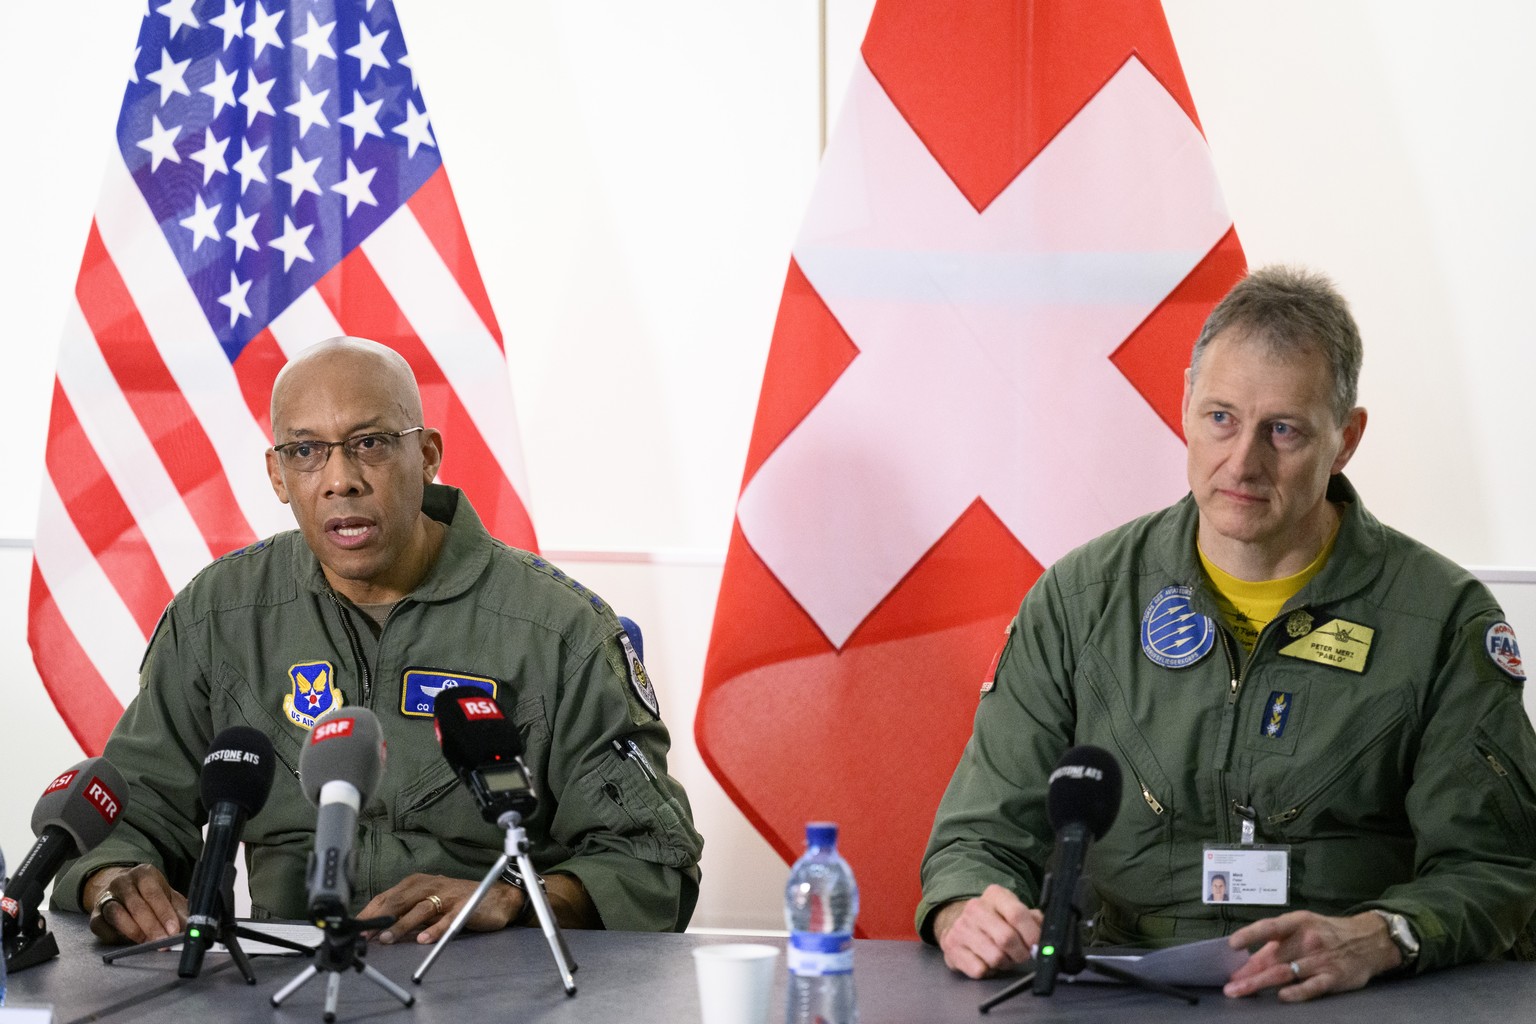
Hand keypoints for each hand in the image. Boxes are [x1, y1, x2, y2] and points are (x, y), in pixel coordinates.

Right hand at [85, 864, 186, 944]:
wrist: (123, 890)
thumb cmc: (150, 895)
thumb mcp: (168, 897)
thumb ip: (178, 912)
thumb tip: (188, 928)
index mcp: (144, 874)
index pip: (154, 893)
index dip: (164, 913)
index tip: (173, 929)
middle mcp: (123, 882)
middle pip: (136, 905)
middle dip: (151, 926)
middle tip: (162, 941)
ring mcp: (106, 897)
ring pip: (116, 914)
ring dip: (133, 931)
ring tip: (146, 942)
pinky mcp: (95, 914)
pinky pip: (101, 926)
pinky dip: (114, 936)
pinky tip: (127, 941)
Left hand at [358, 873, 521, 944]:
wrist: (498, 896)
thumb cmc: (459, 900)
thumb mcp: (429, 902)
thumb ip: (407, 912)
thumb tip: (378, 928)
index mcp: (418, 883)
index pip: (388, 896)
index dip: (371, 912)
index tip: (357, 928)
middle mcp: (430, 885)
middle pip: (399, 900)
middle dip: (379, 918)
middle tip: (365, 934)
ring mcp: (447, 896)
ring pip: (420, 910)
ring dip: (402, 925)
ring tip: (387, 939)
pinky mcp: (464, 907)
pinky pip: (447, 920)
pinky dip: (435, 930)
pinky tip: (424, 940)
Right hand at [933, 884, 1041, 978]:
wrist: (957, 923)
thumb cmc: (994, 920)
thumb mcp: (1013, 911)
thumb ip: (1033, 919)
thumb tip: (1046, 933)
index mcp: (994, 895)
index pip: (1017, 914)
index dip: (1032, 935)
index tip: (1036, 945)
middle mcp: (975, 908)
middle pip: (1007, 939)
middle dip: (1020, 953)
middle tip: (1021, 955)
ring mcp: (961, 928)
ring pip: (995, 957)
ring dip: (1004, 963)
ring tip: (1003, 957)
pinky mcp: (952, 947)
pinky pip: (980, 970)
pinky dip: (988, 971)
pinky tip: (986, 961)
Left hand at [1225, 910, 1400, 1001]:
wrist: (1369, 940)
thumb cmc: (1327, 933)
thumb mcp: (1303, 927)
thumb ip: (1276, 944)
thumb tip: (1245, 961)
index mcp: (1297, 923)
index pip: (1270, 927)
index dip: (1250, 935)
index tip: (1232, 945)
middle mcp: (1308, 940)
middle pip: (1273, 958)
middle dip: (1248, 973)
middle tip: (1229, 986)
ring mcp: (1321, 959)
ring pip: (1286, 973)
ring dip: (1260, 983)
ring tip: (1240, 992)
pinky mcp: (1334, 977)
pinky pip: (1313, 987)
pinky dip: (1297, 992)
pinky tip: (1282, 997)